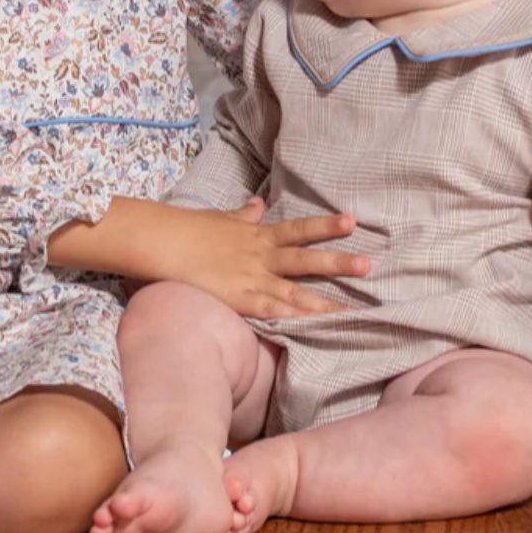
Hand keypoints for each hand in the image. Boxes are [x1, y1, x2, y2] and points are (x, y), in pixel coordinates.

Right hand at [166, 195, 369, 319]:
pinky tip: (310, 329)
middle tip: (368, 265)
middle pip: (304, 260)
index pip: (298, 229)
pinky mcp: (236, 300)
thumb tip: (258, 203)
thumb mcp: (222, 218)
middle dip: (336, 263)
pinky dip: (289, 320)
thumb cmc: (190, 229)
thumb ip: (244, 214)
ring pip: (293, 292)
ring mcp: (250, 279)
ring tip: (351, 311)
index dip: (326, 226)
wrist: (163, 242)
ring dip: (322, 301)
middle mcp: (260, 257)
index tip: (353, 221)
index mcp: (258, 236)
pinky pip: (268, 312)